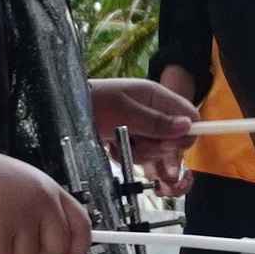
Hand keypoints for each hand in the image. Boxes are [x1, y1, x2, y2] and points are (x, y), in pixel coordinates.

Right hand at [0, 143, 90, 253]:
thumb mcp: (24, 183)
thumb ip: (43, 208)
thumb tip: (57, 242)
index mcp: (50, 189)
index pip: (82, 225)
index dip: (77, 248)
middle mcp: (42, 202)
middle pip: (56, 248)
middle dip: (35, 253)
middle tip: (13, 240)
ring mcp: (22, 216)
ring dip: (5, 251)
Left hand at [91, 78, 194, 196]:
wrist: (64, 111)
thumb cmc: (93, 104)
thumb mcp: (125, 112)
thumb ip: (156, 122)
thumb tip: (187, 126)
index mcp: (157, 97)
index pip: (190, 117)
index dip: (185, 135)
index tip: (168, 145)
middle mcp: (153, 112)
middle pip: (174, 140)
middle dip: (156, 148)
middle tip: (138, 141)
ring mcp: (141, 127)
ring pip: (156, 151)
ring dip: (139, 153)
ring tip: (119, 142)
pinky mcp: (130, 140)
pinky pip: (138, 155)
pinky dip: (126, 155)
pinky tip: (113, 147)